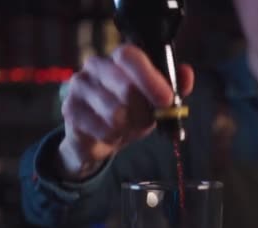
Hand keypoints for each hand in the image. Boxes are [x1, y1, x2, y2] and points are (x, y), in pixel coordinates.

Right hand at [58, 44, 194, 179]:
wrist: (97, 139)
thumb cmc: (129, 114)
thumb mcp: (154, 102)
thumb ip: (173, 87)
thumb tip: (187, 73)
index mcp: (118, 58)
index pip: (130, 57)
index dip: (150, 79)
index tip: (167, 99)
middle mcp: (95, 66)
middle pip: (125, 87)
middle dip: (143, 110)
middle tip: (148, 119)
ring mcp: (79, 86)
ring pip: (114, 112)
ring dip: (128, 126)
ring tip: (126, 126)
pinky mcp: (70, 110)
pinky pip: (101, 129)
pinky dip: (113, 137)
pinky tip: (111, 134)